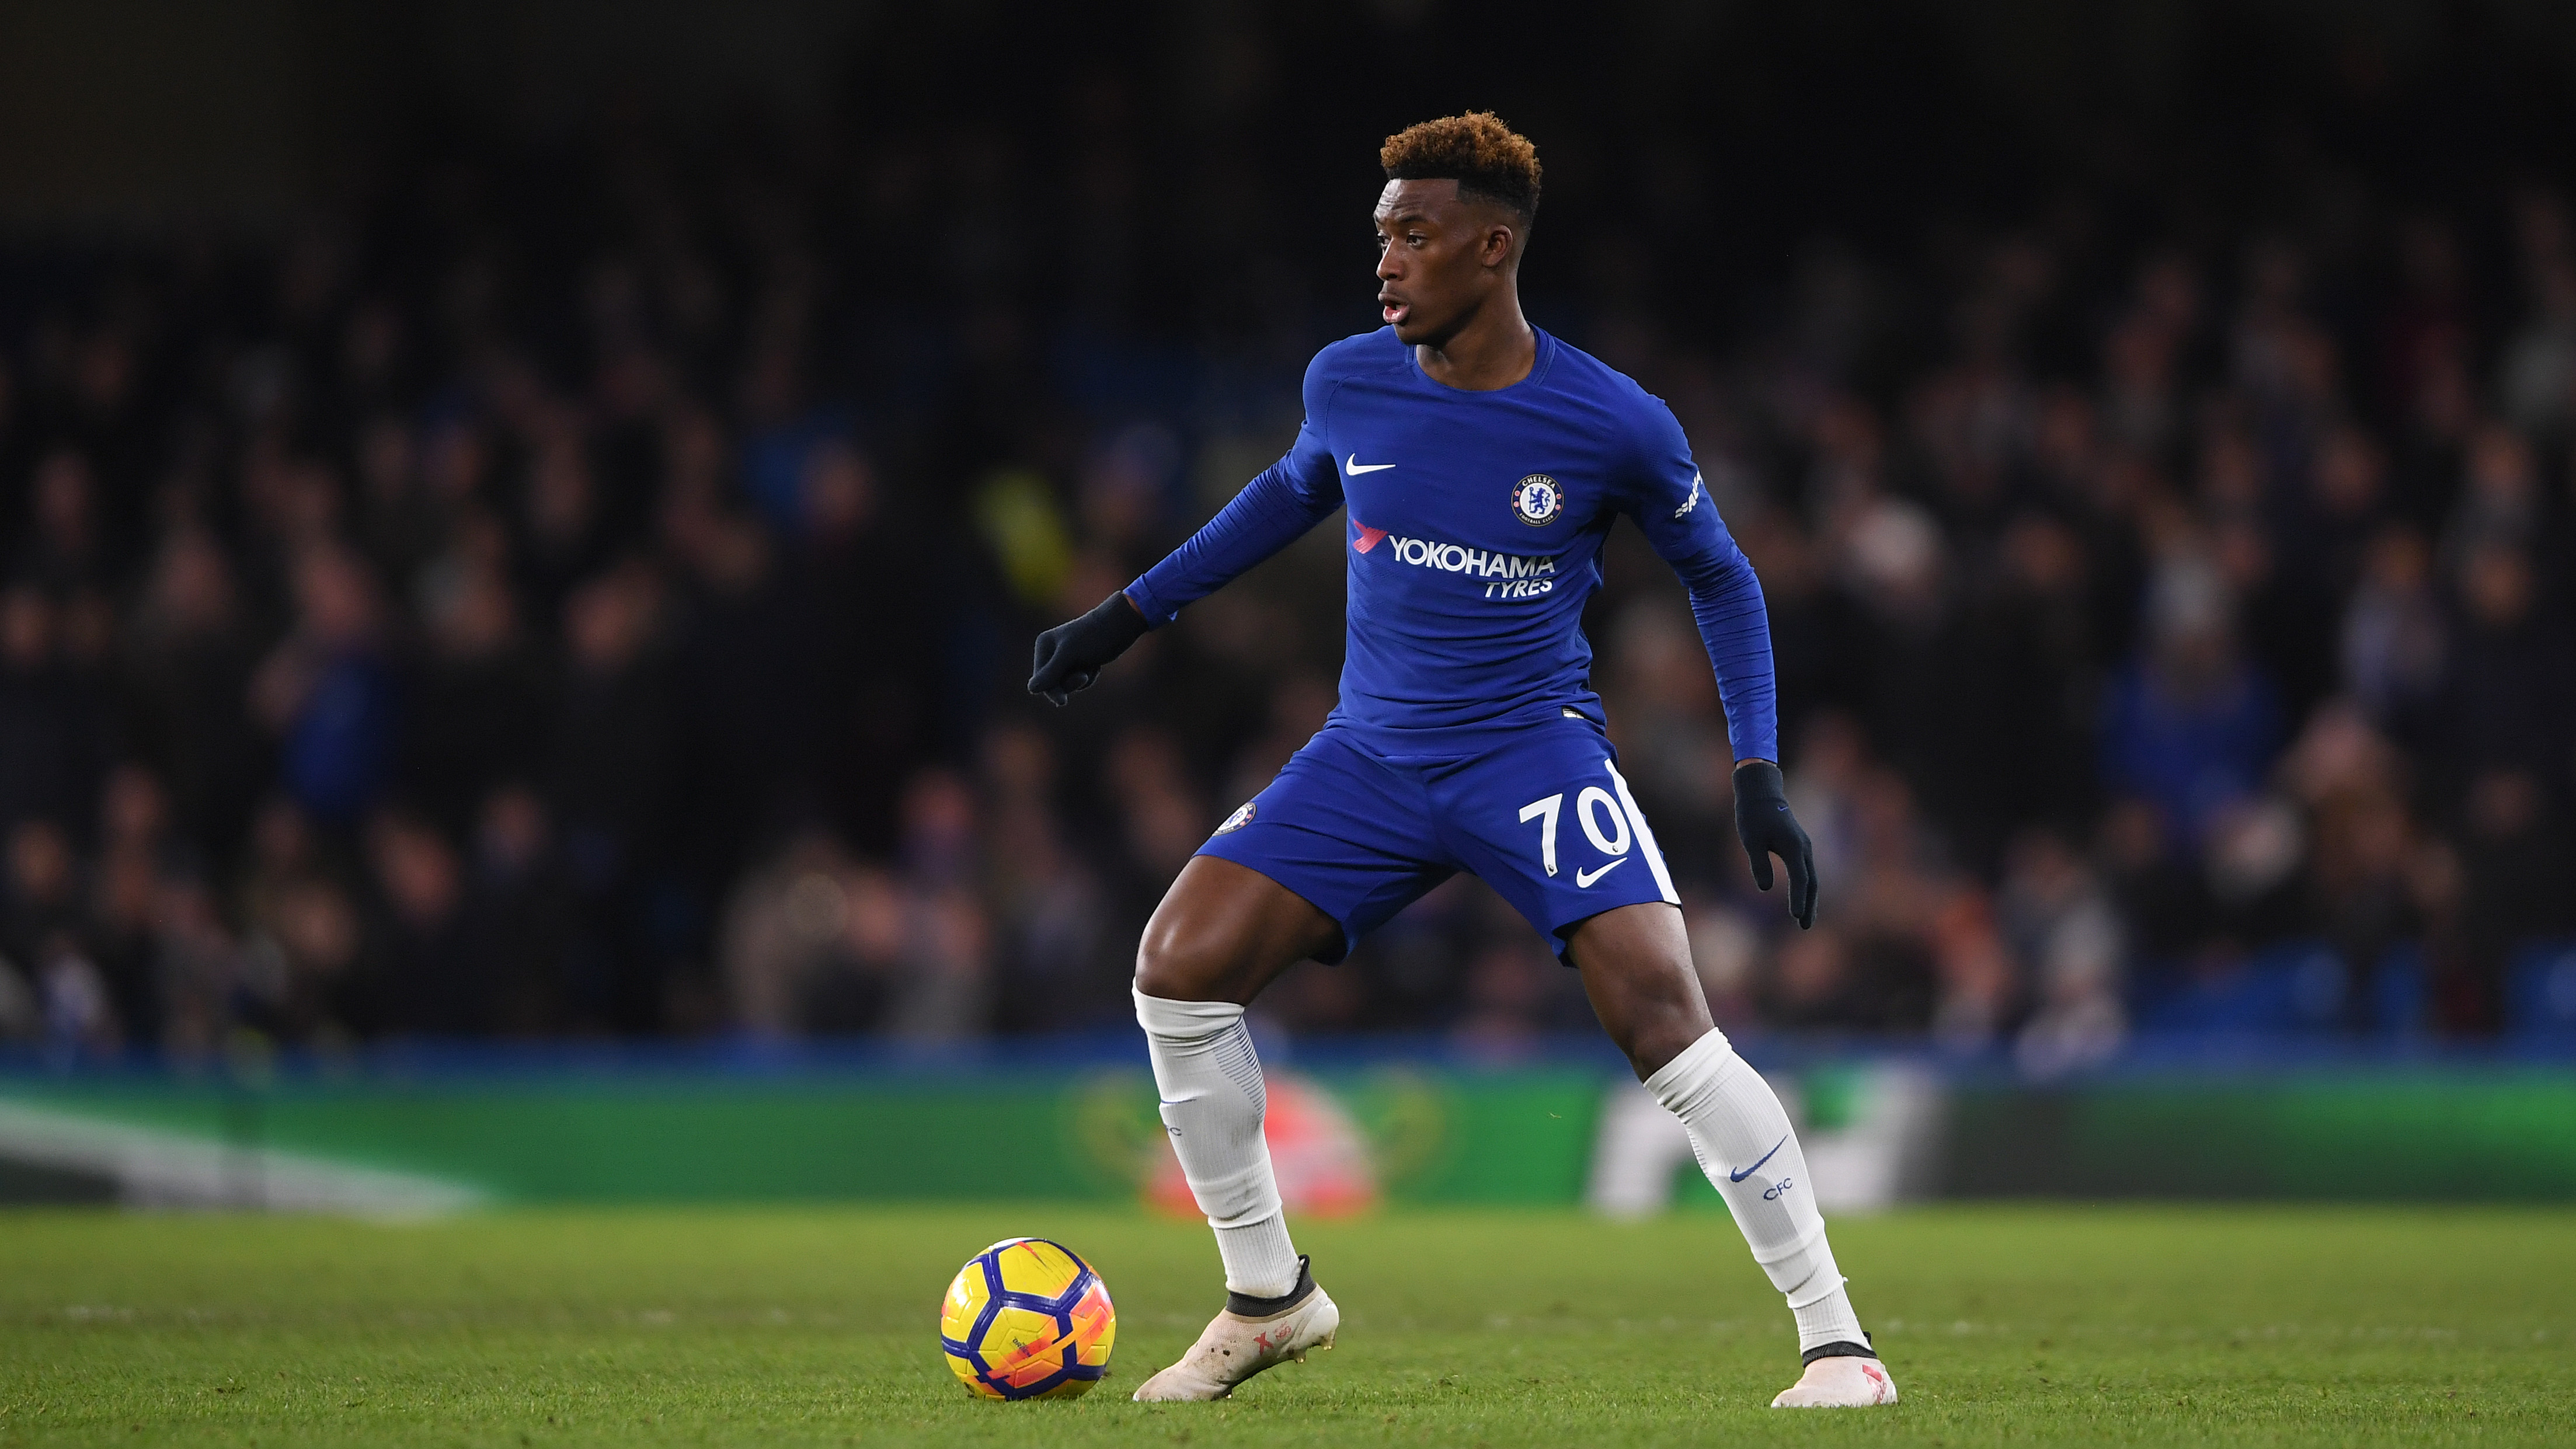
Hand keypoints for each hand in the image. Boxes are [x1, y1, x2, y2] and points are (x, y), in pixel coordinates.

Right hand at [1028, 592, 1149, 704]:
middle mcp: (1052, 651)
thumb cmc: (1093, 637)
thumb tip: (1031, 689)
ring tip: (1092, 663)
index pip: (1040, 679)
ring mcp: (1066, 657)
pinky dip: (1090, 676)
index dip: (1052, 691)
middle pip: (1054, 683)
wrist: (1119, 626)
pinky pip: (1080, 680)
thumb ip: (1051, 672)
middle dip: (1070, 683)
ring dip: (1082, 679)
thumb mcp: (1069, 655)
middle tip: (1083, 676)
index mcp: (1044, 645)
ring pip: (1069, 683)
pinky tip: (1096, 664)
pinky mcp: (1080, 661)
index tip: (1063, 701)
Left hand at [1732, 759, 1816, 927]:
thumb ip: (1758, 863)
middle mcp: (1803, 848)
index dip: (1798, 898)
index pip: (1799, 878)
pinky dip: (1806, 888)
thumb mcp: (1751, 840)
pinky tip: (1801, 899)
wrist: (1762, 794)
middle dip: (1809, 905)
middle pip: (1811, 882)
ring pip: (1811, 878)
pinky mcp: (1800, 847)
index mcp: (1792, 847)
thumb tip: (1764, 889)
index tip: (1795, 916)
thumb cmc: (1753, 816)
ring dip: (1809, 899)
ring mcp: (1804, 848)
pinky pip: (1807, 872)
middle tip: (1804, 926)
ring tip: (1804, 920)